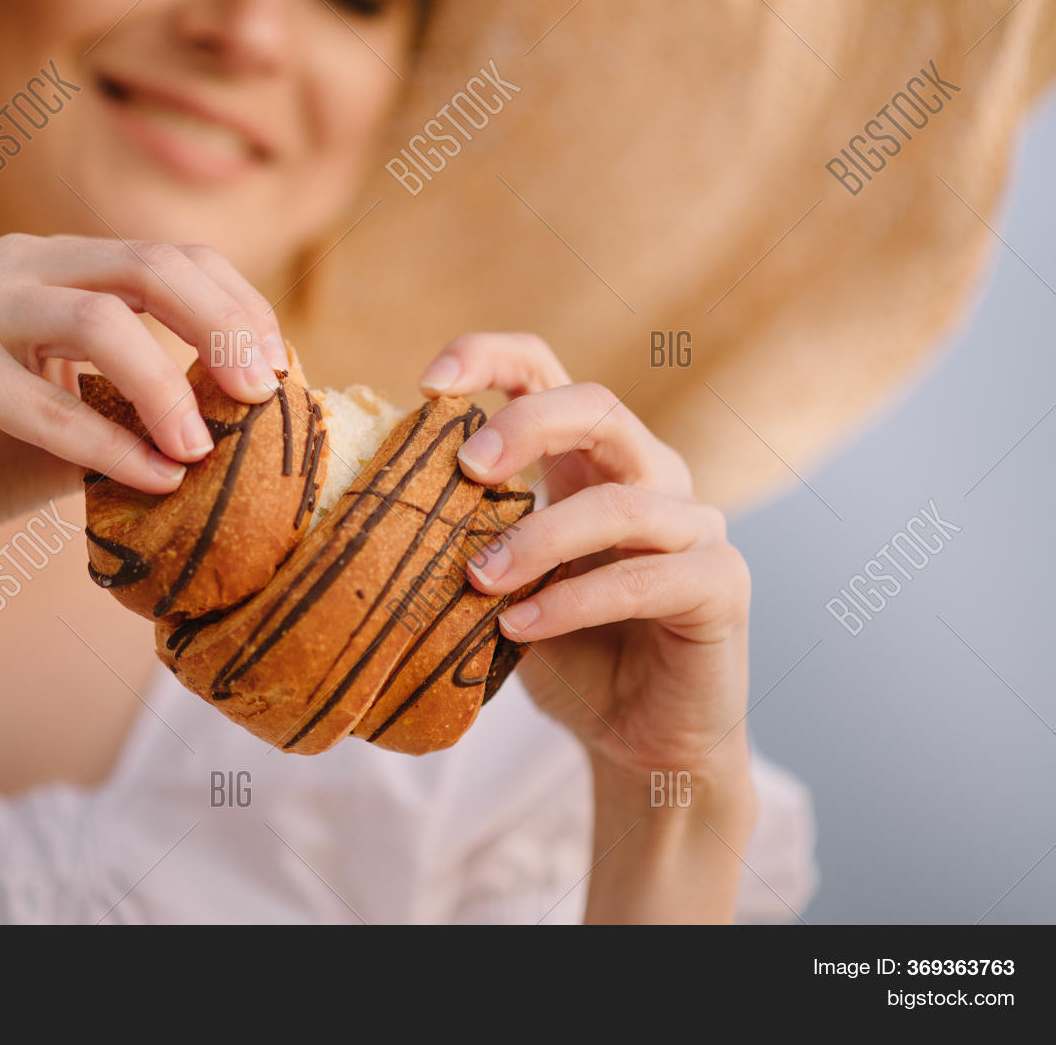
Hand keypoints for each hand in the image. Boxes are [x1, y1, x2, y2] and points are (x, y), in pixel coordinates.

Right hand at [0, 234, 289, 570]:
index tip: (280, 367)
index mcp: (56, 263)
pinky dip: (114, 445)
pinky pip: (51, 405)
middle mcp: (15, 267)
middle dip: (220, 326)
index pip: (171, 257)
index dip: (237, 305)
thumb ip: (152, 400)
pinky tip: (158, 480)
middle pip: (149, 266)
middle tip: (263, 391)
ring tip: (202, 450)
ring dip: (167, 390)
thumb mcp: (90, 416)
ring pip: (103, 321)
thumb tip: (258, 408)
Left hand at [418, 333, 752, 786]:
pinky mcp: (720, 585)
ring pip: (620, 503)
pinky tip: (520, 626)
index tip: (429, 382)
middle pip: (597, 406)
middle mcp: (649, 477)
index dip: (491, 358)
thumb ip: (467, 539)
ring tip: (478, 579)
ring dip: (539, 538)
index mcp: (587, 462)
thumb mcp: (502, 588)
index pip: (546, 373)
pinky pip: (645, 579)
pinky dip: (573, 601)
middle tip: (466, 470)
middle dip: (525, 426)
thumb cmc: (565, 654)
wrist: (638, 742)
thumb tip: (380, 511)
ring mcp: (694, 527)